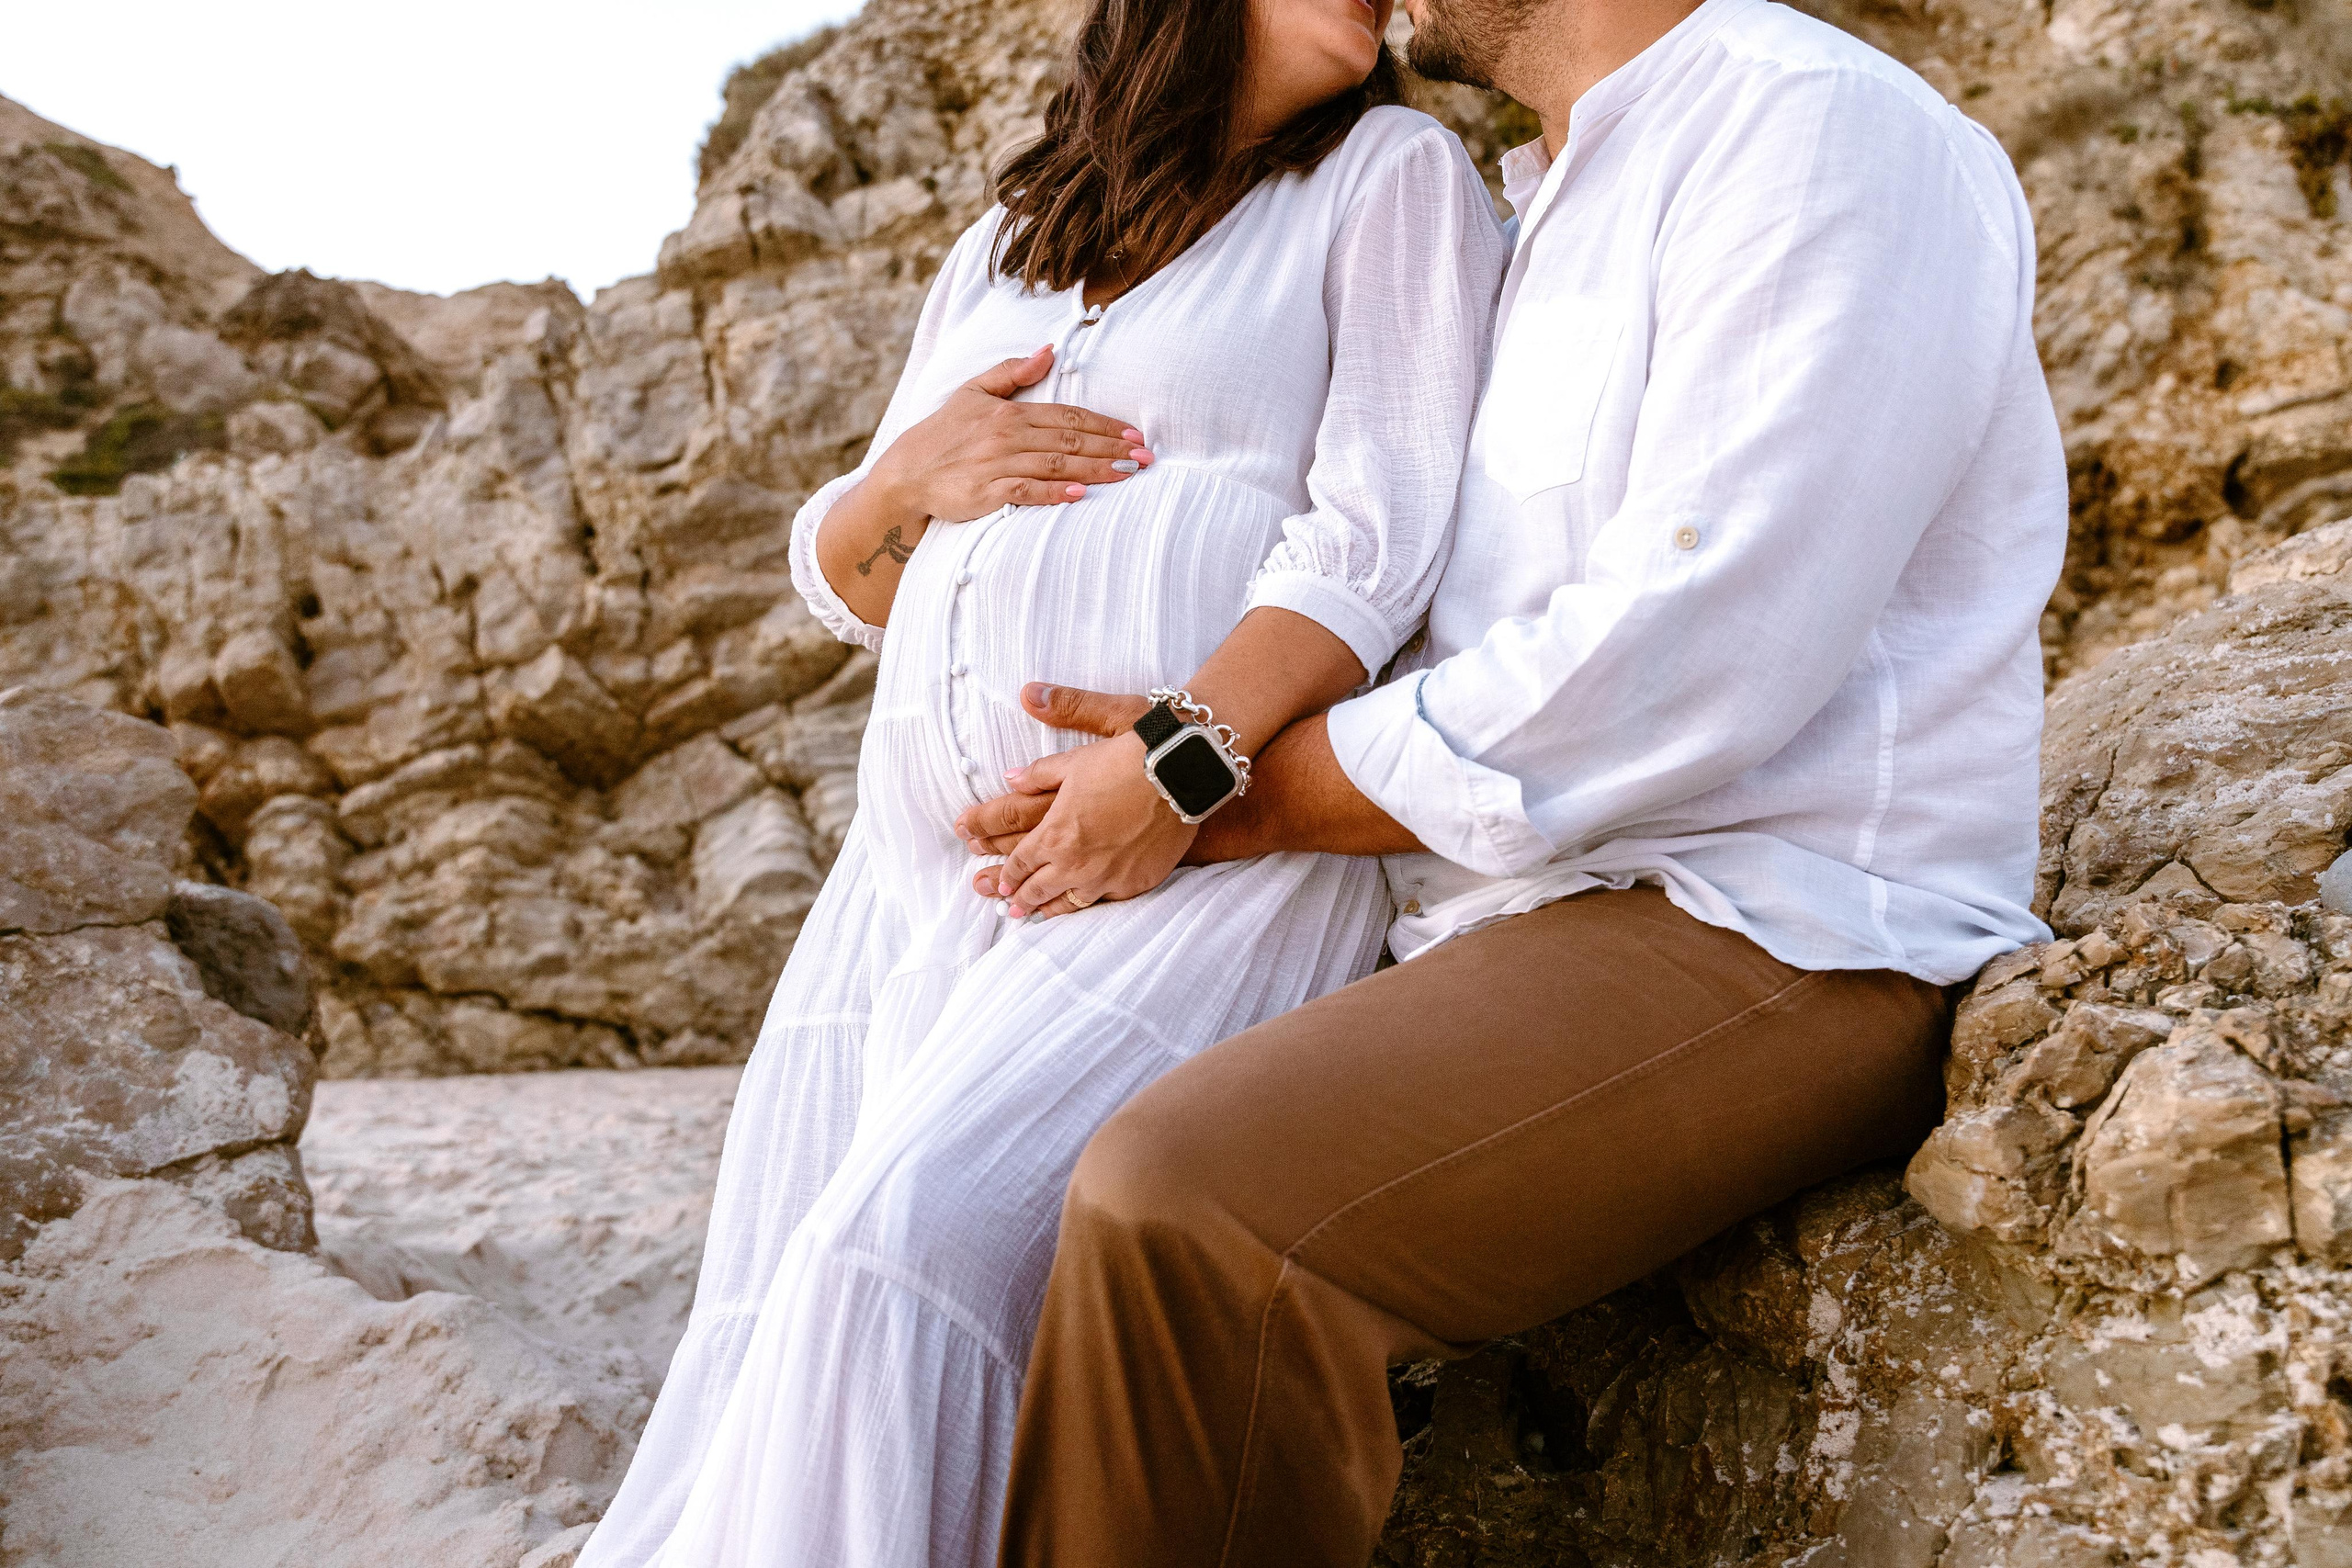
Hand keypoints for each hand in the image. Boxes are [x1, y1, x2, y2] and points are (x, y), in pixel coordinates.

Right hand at [867, 347, 1151, 522]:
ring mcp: (997, 463)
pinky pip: (1025, 490)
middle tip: (1146, 457)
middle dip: (1112, 448)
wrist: (906, 472)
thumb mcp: (973, 392)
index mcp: (1010, 411)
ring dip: (1095, 469)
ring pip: (1056, 464)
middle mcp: (1007, 434)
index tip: (1135, 434)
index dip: (1104, 425)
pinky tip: (1079, 493)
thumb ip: (1012, 371)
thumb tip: (1049, 351)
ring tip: (1128, 474)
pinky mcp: (986, 492)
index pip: (1068, 416)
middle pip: (1070, 439)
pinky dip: (1053, 491)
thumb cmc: (943, 433)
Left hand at [970, 716, 1198, 919]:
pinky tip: (1082, 903)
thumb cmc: (1125, 761)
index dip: (1006, 873)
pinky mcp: (1136, 883)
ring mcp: (1107, 878)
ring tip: (1035, 914)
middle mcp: (1077, 863)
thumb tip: (1010, 780)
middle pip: (1038, 889)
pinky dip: (1089, 901)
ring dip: (1047, 909)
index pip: (1020, 862)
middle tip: (1008, 905)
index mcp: (1054, 834)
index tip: (1000, 881)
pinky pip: (1105, 900)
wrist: (1179, 773)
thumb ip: (1037, 774)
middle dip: (1019, 897)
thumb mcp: (1074, 760)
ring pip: (1068, 904)